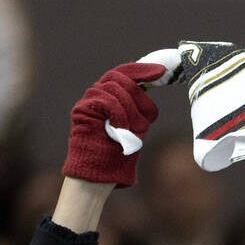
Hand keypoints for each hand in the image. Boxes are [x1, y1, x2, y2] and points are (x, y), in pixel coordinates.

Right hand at [62, 62, 166, 186]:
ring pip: (116, 89)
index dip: (144, 69)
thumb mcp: (136, 127)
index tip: (162, 71)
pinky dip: (119, 116)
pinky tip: (120, 129)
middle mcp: (98, 93)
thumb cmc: (118, 154)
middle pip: (123, 77)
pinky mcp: (82, 109)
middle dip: (138, 96)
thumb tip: (150, 89)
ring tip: (130, 131)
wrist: (100, 174)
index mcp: (112, 95)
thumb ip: (140, 108)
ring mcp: (88, 100)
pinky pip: (107, 101)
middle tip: (143, 118)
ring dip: (129, 112)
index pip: (127, 72)